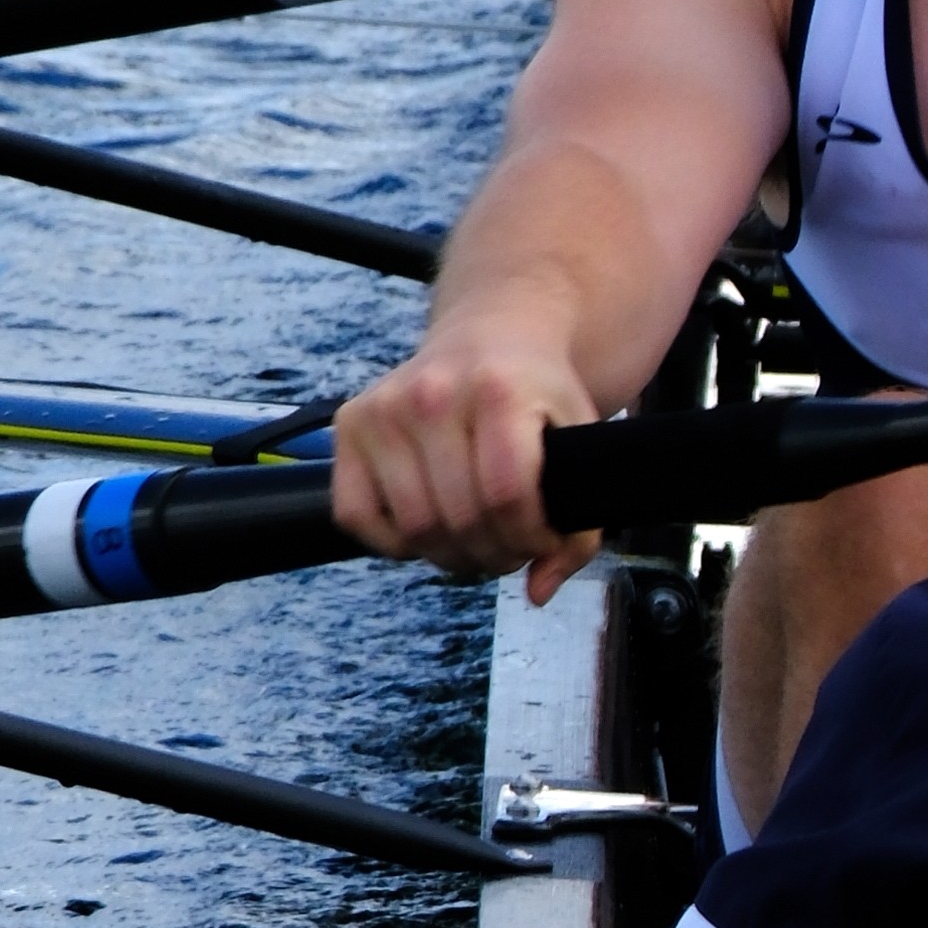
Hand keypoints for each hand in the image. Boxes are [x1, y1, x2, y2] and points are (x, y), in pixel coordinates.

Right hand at [327, 323, 604, 590]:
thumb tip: (538, 593)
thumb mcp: (578, 440)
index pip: (508, 495)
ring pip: (413, 527)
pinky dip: (394, 542)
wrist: (489, 334)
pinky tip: (428, 527)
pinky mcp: (350, 424)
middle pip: (461, 519)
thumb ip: (578, 523)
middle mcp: (433, 393)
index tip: (545, 540)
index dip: (531, 538)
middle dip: (495, 553)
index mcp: (498, 390)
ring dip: (450, 556)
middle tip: (511, 549)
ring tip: (476, 543)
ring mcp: (384, 407)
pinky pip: (357, 516)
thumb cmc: (536, 396)